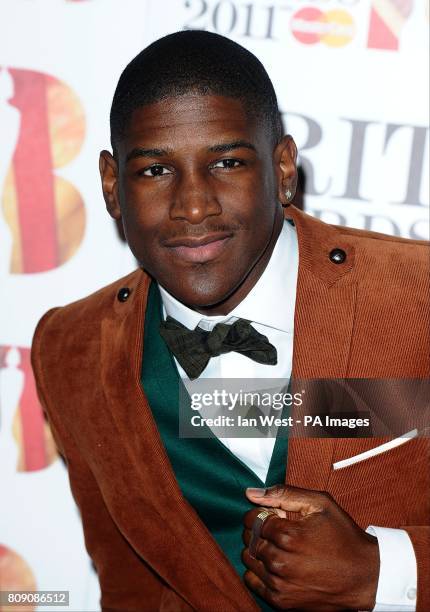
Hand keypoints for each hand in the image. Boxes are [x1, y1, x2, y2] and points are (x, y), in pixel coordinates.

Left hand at [242, 485, 379, 610]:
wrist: (365, 576)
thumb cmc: (343, 536)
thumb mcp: (320, 503)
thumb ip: (284, 493)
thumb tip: (250, 493)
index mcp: (289, 535)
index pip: (253, 520)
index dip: (262, 514)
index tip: (275, 516)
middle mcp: (281, 562)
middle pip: (250, 539)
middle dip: (260, 531)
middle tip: (280, 531)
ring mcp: (280, 584)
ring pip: (249, 559)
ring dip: (258, 549)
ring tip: (279, 547)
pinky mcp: (282, 601)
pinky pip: (252, 581)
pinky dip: (258, 570)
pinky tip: (276, 564)